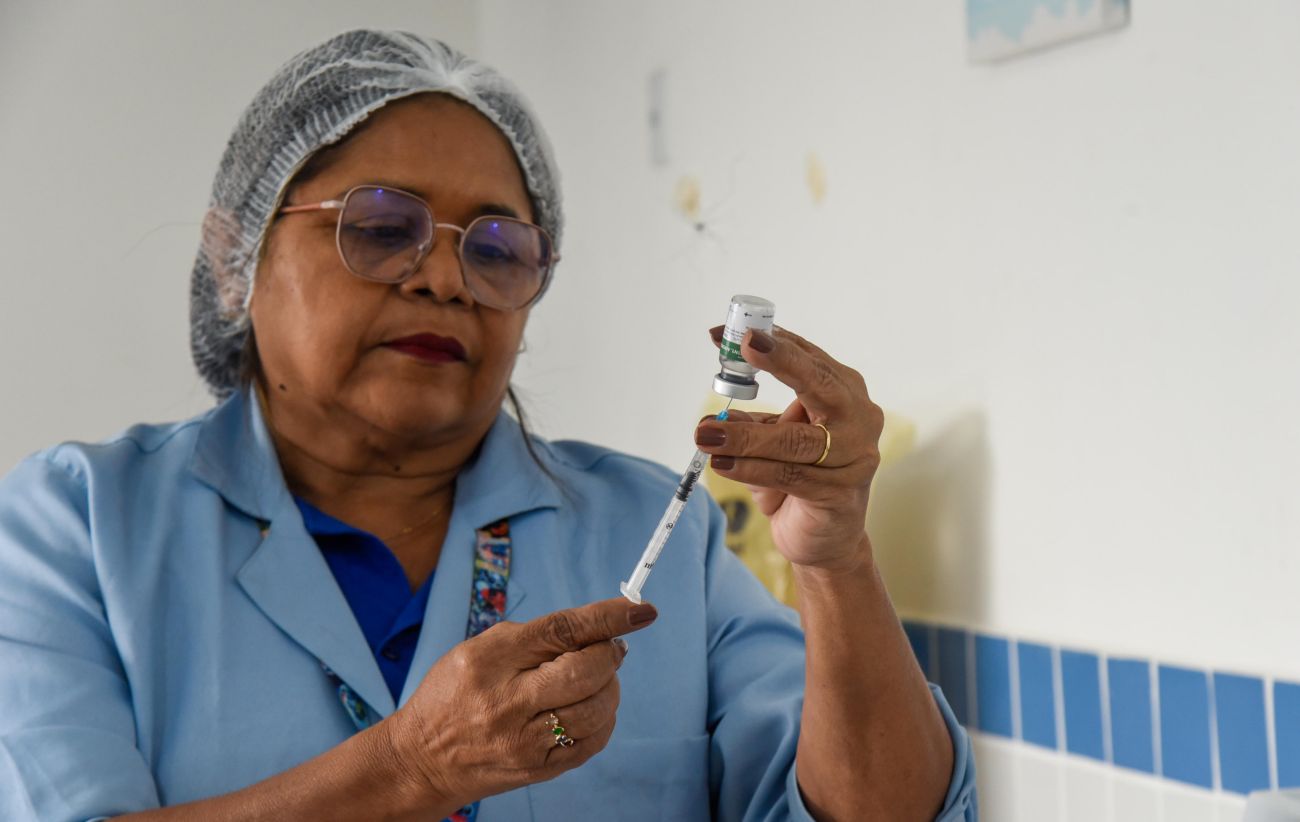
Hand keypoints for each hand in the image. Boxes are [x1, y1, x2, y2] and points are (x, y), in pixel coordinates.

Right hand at [386, 598, 657, 809]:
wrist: (423, 759)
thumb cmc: (456, 693)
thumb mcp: (480, 649)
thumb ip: (537, 637)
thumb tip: (600, 631)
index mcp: (491, 661)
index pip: (561, 631)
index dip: (607, 617)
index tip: (641, 610)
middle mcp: (508, 702)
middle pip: (587, 671)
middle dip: (610, 654)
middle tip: (610, 649)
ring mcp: (525, 741)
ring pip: (597, 708)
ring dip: (609, 688)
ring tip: (595, 680)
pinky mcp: (539, 770)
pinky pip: (593, 741)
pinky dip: (603, 719)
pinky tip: (588, 708)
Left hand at [697, 326, 882, 571]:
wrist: (825, 539)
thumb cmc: (799, 478)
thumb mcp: (769, 443)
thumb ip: (749, 423)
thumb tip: (711, 418)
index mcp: (844, 392)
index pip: (806, 357)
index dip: (768, 343)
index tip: (726, 335)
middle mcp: (859, 418)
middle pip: (819, 384)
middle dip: (781, 362)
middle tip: (744, 347)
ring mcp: (855, 458)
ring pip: (796, 440)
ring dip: (746, 436)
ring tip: (706, 435)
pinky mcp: (841, 494)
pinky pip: (791, 476)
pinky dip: (752, 469)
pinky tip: (723, 463)